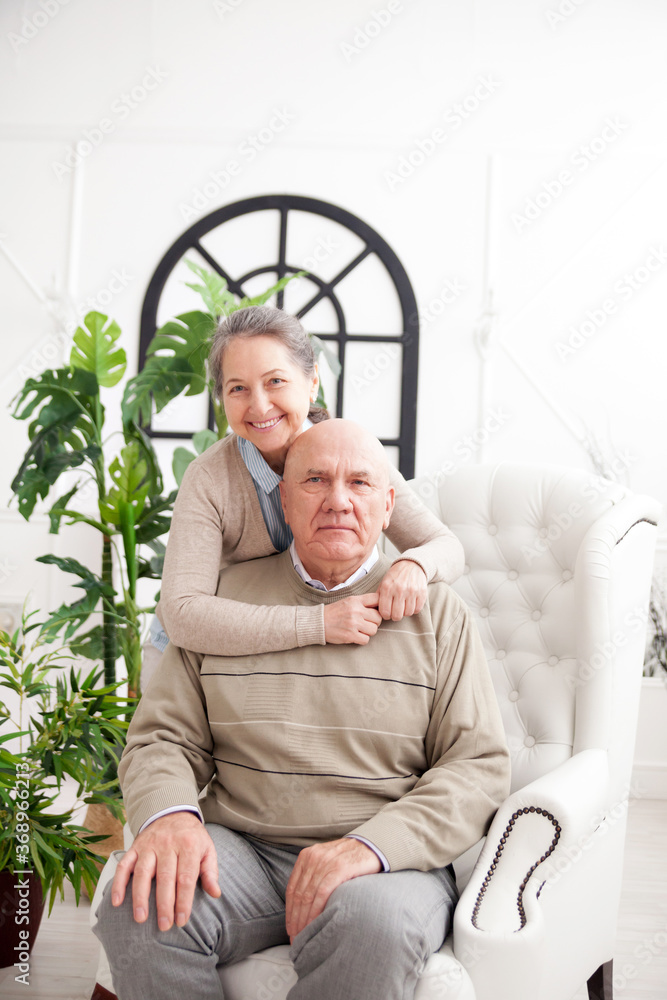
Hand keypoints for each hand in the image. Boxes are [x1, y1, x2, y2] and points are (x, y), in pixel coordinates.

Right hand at [110, 811, 220, 931]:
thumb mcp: (207, 849)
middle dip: (164, 904)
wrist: (173, 812)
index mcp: (189, 845)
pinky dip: (119, 883)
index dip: (184, 900)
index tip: (181, 920)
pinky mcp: (135, 847)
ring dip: (140, 896)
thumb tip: (215, 893)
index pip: (186, 877)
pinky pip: (124, 865)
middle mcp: (168, 844)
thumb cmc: (192, 837)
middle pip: (165, 877)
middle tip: (164, 925)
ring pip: (143, 872)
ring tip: (140, 918)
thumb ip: (210, 872)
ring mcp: (149, 845)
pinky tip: (117, 902)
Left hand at [285, 838, 380, 941]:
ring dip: (303, 919)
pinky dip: (316, 911)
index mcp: (306, 856)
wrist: (373, 846)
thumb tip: (303, 905)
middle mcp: (313, 858)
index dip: (289, 911)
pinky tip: (315, 924)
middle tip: (296, 938)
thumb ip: (314, 876)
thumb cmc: (349, 859)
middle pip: (298, 894)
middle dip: (295, 919)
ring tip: (304, 936)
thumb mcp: (326, 862)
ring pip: (308, 896)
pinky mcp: (339, 869)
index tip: (290, 928)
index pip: (292, 888)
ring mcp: (325, 863)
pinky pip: (322, 894)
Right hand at [323, 593, 381, 643]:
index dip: (380, 606)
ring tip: (359, 630)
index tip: (376, 611)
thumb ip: (362, 602)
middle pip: (378, 618)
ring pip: (374, 630)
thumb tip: (380, 606)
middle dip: (374, 622)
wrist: (318, 622)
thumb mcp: (348, 601)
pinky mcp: (350, 635)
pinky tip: (355, 636)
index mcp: (356, 600)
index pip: (377, 599)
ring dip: (368, 632)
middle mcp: (356, 611)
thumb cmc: (334, 612)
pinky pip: (366, 640)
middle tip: (366, 623)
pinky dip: (362, 639)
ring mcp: (353, 623)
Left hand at [377, 560, 427, 620]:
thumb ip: (378, 596)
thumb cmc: (395, 576)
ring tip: (403, 607)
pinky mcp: (422, 593)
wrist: (412, 565)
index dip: (385, 616)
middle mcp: (399, 589)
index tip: (387, 614)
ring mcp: (412, 591)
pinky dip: (413, 609)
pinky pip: (417, 609)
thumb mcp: (383, 582)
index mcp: (387, 587)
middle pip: (397, 615)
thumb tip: (375, 610)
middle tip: (395, 612)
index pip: (385, 611)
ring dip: (405, 612)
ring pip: (408, 613)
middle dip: (395, 616)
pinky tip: (410, 604)